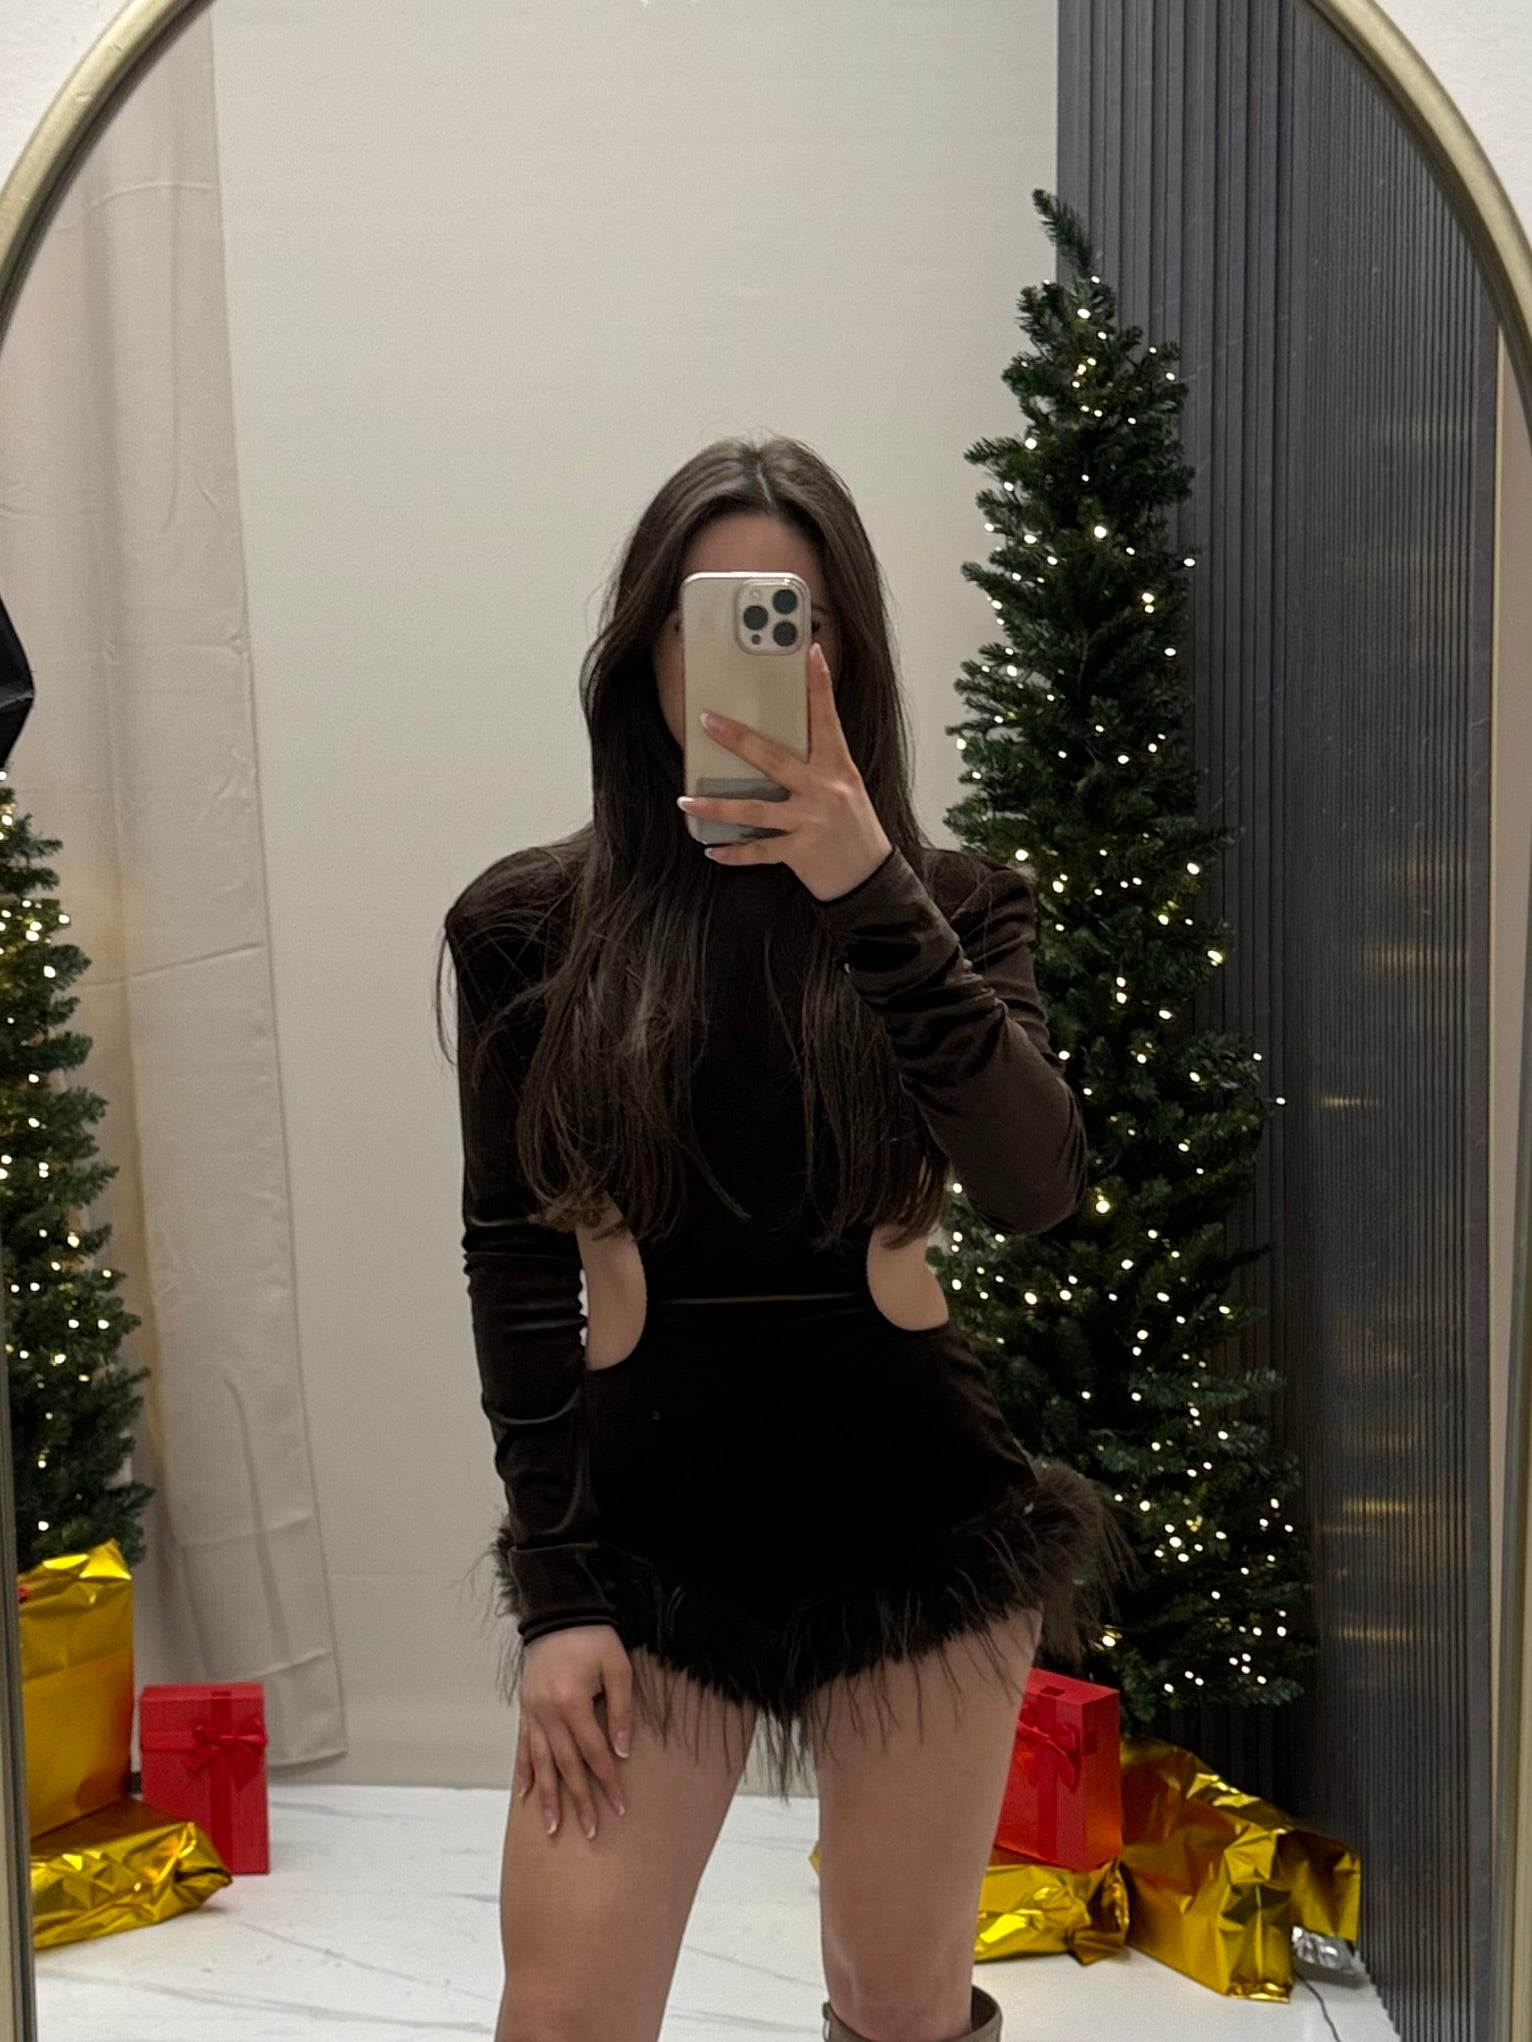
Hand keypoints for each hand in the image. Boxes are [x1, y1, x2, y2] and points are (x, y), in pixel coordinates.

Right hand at [514, 1624, 632, 1840]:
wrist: (558, 1613)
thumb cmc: (592, 1638)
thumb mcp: (617, 1667)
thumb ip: (621, 1710)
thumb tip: (621, 1751)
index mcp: (572, 1703)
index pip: (594, 1753)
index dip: (608, 1781)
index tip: (620, 1807)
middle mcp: (548, 1713)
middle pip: (566, 1766)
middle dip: (580, 1801)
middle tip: (591, 1831)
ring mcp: (533, 1713)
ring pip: (541, 1763)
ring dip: (548, 1797)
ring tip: (553, 1827)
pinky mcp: (526, 1709)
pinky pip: (524, 1746)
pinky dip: (524, 1771)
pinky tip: (525, 1795)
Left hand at [676, 642, 893, 901]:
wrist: (871, 877)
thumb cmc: (856, 828)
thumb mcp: (846, 787)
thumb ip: (818, 765)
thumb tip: (775, 746)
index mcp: (838, 767)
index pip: (826, 719)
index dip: (819, 685)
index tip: (809, 653)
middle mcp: (823, 790)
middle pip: (772, 758)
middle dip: (737, 738)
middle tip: (706, 721)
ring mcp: (810, 822)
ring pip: (753, 810)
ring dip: (716, 805)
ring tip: (685, 799)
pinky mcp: (800, 852)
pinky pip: (759, 851)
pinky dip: (733, 852)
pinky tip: (711, 850)